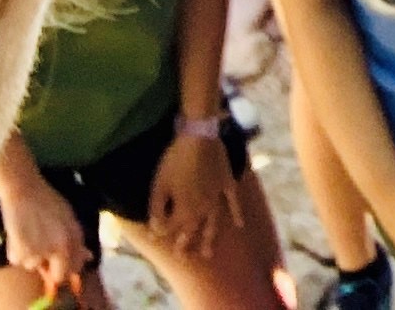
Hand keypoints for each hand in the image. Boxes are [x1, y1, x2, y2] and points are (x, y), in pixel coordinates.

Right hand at [0, 162, 103, 305]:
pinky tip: (19, 234)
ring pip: (33, 265)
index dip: (67, 268)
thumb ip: (78, 241)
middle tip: (43, 250)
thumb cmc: (48, 202)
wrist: (23, 189)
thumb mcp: (69, 219)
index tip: (60, 263)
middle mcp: (54, 249)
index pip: (72, 269)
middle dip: (50, 267)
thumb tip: (88, 258)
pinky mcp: (17, 251)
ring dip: (32, 254)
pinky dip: (17, 251)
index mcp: (70, 241)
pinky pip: (17, 260)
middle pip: (55, 275)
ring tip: (31, 233)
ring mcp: (35, 252)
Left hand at [147, 129, 238, 260]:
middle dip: (186, 244)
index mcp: (185, 210)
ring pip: (214, 223)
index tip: (154, 236)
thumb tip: (156, 230)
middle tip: (183, 257)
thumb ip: (157, 210)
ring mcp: (217, 197)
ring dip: (210, 238)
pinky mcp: (227, 184)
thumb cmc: (175, 160)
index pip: (172, 228)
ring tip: (208, 254)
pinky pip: (233, 202)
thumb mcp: (159, 185)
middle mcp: (203, 209)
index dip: (162, 232)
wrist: (199, 136)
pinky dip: (236, 214)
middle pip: (193, 230)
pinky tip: (239, 224)